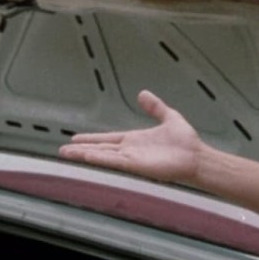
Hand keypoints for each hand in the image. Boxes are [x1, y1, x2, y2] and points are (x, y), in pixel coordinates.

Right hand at [59, 90, 203, 183]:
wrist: (196, 156)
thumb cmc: (186, 142)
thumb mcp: (168, 117)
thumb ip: (155, 107)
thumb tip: (143, 94)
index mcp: (135, 140)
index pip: (107, 139)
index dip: (91, 139)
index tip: (75, 138)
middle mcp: (130, 150)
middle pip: (100, 149)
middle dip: (81, 149)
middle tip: (63, 150)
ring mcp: (131, 159)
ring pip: (102, 156)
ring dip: (84, 154)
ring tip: (66, 154)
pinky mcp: (136, 165)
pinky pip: (114, 161)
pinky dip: (99, 159)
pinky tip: (86, 157)